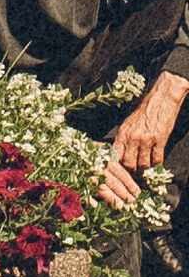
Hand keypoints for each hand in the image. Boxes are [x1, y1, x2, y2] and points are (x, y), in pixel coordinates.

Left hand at [104, 89, 182, 206]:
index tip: (118, 175)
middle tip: (134, 176)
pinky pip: (157, 159)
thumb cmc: (143, 112)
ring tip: (145, 172)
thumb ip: (123, 140)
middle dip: (131, 172)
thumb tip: (118, 156)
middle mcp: (132, 138)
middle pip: (128, 164)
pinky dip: (156, 165)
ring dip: (144, 170)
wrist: (161, 99)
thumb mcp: (128, 124)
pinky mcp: (160, 140)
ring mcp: (146, 140)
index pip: (115, 156)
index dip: (116, 168)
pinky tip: (156, 164)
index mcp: (122, 134)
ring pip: (143, 165)